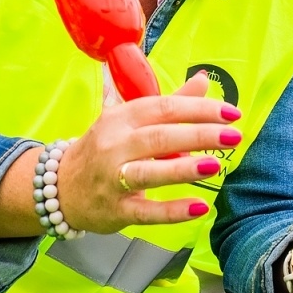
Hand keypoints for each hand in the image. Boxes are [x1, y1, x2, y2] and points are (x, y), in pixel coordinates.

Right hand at [53, 71, 239, 233]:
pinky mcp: (115, 210)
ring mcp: (112, 179)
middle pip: (159, 136)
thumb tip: (204, 80)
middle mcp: (114, 145)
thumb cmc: (104, 149)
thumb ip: (170, 102)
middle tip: (234, 136)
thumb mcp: (130, 120)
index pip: (163, 107)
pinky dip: (172, 211)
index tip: (231, 112)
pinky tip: (199, 207)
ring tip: (215, 164)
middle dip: (199, 134)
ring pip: (150, 172)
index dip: (198, 108)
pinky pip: (145, 211)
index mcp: (120, 117)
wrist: (59, 187)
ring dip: (183, 169)